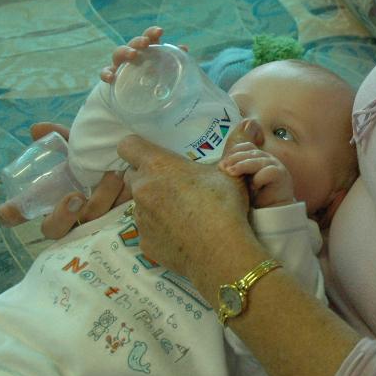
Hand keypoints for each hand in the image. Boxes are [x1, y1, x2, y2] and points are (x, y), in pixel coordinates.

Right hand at [0, 123, 132, 237]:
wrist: (136, 166)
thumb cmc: (98, 161)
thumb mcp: (80, 149)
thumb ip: (60, 138)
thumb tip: (37, 128)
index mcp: (50, 197)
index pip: (21, 214)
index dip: (13, 214)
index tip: (7, 209)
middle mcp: (67, 215)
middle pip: (53, 229)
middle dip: (62, 215)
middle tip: (76, 196)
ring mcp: (91, 223)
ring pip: (90, 222)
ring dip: (100, 199)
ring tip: (114, 175)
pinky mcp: (117, 224)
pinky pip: (117, 221)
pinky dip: (122, 202)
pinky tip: (131, 186)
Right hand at [99, 26, 187, 82]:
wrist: (132, 96)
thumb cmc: (151, 80)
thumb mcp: (164, 71)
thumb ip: (173, 61)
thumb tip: (184, 49)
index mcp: (146, 51)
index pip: (148, 37)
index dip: (152, 32)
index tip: (160, 31)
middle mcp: (132, 55)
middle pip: (133, 43)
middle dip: (139, 41)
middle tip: (146, 43)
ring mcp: (120, 65)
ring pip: (118, 54)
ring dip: (125, 51)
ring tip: (133, 54)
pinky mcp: (112, 78)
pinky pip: (105, 73)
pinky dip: (106, 74)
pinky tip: (111, 78)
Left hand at [119, 135, 254, 283]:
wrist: (220, 252)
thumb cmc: (223, 205)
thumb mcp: (230, 171)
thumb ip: (234, 144)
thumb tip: (248, 122)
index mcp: (158, 166)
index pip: (128, 146)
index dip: (136, 147)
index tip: (149, 151)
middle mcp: (142, 190)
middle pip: (134, 176)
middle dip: (149, 177)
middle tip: (174, 182)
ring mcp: (140, 218)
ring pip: (141, 204)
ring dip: (155, 203)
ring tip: (183, 210)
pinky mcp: (144, 242)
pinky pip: (148, 229)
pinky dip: (160, 228)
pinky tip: (182, 232)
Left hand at [219, 120, 295, 207]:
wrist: (271, 210)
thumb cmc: (254, 196)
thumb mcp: (242, 180)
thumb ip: (234, 170)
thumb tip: (220, 165)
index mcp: (257, 157)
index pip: (245, 147)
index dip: (233, 152)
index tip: (222, 165)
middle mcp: (266, 158)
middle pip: (250, 151)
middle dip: (235, 158)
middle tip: (224, 168)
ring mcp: (275, 165)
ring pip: (258, 160)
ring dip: (242, 165)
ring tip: (231, 172)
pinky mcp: (281, 175)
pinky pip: (268, 172)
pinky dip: (258, 178)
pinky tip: (253, 187)